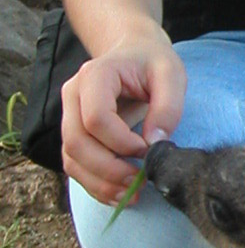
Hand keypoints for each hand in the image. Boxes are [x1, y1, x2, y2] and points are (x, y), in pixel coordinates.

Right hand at [60, 31, 186, 205]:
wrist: (133, 54)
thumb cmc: (152, 63)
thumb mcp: (171, 75)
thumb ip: (167, 106)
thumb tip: (155, 144)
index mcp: (95, 76)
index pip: (96, 118)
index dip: (121, 142)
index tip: (148, 149)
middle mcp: (73, 96)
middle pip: (77, 142)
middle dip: (109, 169)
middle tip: (141, 181)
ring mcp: (69, 116)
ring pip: (72, 158)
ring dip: (101, 182)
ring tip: (133, 193)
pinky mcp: (75, 134)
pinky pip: (75, 165)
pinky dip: (95, 184)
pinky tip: (119, 194)